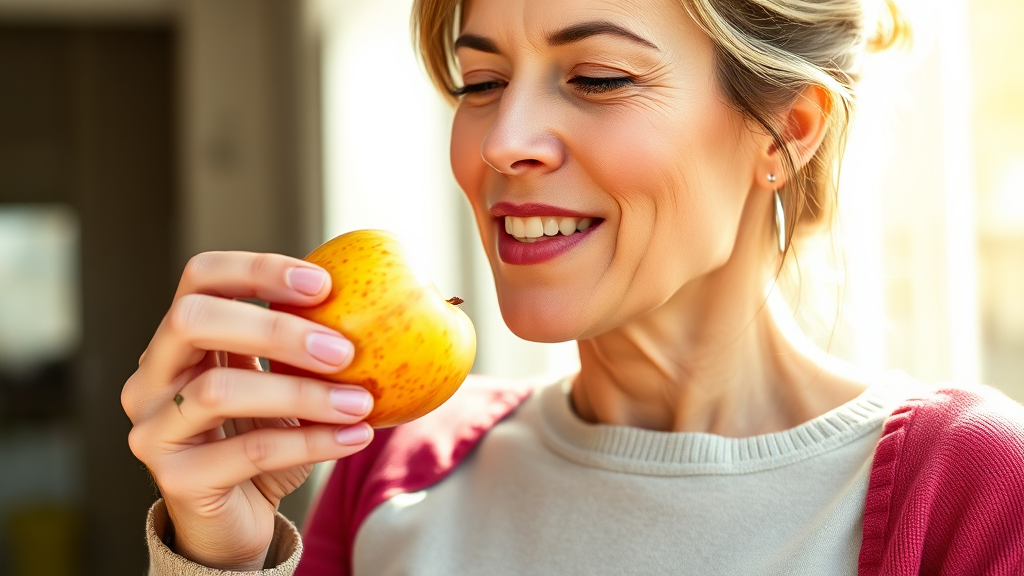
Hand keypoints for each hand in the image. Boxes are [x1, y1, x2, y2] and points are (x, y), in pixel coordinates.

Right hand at [122, 252, 374, 569]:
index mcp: (177, 342)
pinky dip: (311, 441)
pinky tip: (355, 435)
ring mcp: (153, 430)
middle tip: (344, 349)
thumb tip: (374, 302)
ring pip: (219, 390)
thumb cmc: (262, 442)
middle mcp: (149, 380)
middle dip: (274, 328)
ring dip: (302, 393)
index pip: (200, 278)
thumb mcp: (282, 384)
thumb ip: (304, 346)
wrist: (236, 524)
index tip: (324, 283)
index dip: (258, 270)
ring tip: (361, 401)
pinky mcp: (176, 480)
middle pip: (193, 320)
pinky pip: (250, 451)